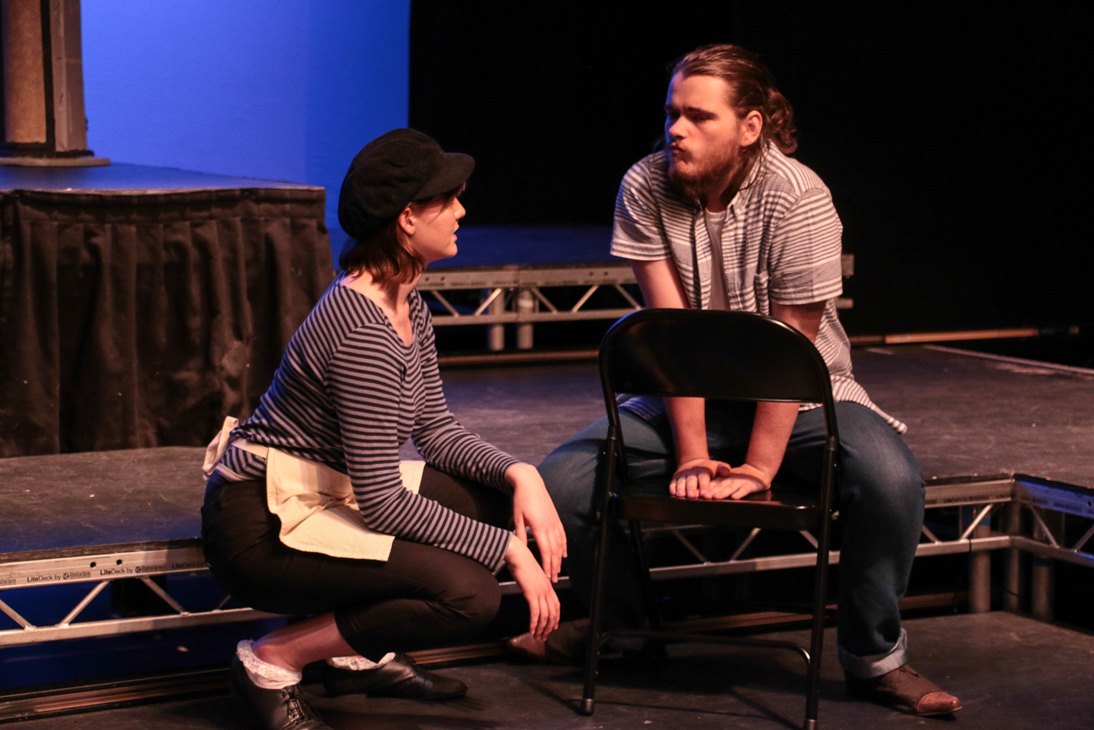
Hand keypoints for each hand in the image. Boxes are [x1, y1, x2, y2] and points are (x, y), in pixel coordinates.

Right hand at [504, 536, 559, 640]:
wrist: (518, 555)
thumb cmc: (522, 563)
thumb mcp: (533, 576)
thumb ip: (536, 585)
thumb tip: (533, 593)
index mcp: (548, 585)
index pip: (556, 606)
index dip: (555, 618)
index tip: (553, 627)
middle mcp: (547, 589)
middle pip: (552, 613)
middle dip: (549, 627)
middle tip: (544, 636)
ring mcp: (540, 592)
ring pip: (545, 615)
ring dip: (541, 628)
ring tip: (537, 636)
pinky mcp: (532, 593)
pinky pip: (535, 612)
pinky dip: (534, 623)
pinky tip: (531, 630)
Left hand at [507, 463, 566, 581]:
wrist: (530, 482)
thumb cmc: (521, 500)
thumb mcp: (517, 517)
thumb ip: (521, 534)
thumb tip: (522, 549)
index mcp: (539, 527)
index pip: (545, 551)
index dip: (547, 565)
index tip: (546, 576)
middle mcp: (549, 526)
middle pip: (554, 551)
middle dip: (554, 566)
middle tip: (553, 579)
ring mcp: (554, 522)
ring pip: (559, 544)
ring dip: (559, 559)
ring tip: (558, 570)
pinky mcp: (556, 518)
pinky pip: (562, 535)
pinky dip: (563, 546)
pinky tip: (563, 554)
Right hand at [670, 458, 731, 498]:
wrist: (693, 462)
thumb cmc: (708, 468)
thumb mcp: (717, 466)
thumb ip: (723, 469)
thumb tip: (727, 473)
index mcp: (703, 470)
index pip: (704, 479)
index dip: (705, 487)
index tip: (707, 495)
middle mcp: (692, 472)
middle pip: (691, 481)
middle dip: (692, 489)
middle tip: (693, 496)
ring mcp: (683, 474)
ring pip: (681, 482)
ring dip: (681, 489)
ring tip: (682, 496)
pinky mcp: (675, 477)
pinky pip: (673, 483)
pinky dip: (673, 488)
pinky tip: (674, 494)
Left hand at [698, 463, 771, 499]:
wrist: (755, 471)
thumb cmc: (738, 479)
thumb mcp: (726, 481)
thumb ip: (716, 487)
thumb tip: (700, 494)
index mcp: (723, 480)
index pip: (712, 484)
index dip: (704, 489)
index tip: (696, 494)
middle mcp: (729, 480)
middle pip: (719, 486)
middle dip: (710, 491)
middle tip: (702, 496)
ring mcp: (739, 482)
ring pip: (730, 488)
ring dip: (723, 492)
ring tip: (716, 497)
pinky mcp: (749, 485)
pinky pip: (744, 490)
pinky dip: (739, 493)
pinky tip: (735, 497)